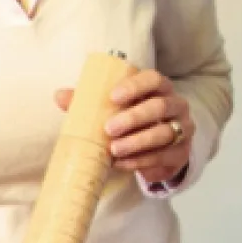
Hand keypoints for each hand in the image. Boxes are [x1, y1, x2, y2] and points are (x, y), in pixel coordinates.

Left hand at [55, 69, 192, 183]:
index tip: (113, 97)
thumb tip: (59, 96)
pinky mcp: (180, 153)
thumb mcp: (116, 108)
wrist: (160, 147)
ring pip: (164, 133)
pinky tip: (122, 163)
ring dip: (137, 142)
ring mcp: (182, 129)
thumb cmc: (134, 120)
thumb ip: (91, 101)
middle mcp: (176, 105)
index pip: (154, 79)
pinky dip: (141, 160)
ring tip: (114, 149)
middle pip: (160, 106)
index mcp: (159, 88)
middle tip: (109, 128)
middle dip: (134, 117)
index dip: (135, 86)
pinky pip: (163, 156)